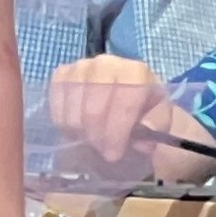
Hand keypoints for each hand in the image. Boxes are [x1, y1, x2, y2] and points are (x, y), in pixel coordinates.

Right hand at [46, 53, 169, 167]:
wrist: (130, 95)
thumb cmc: (145, 109)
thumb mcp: (160, 118)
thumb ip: (156, 127)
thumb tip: (142, 142)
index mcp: (135, 72)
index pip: (122, 103)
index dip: (116, 133)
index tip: (113, 154)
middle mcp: (106, 63)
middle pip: (93, 110)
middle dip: (97, 137)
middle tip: (101, 150)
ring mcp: (81, 66)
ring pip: (72, 111)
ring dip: (80, 132)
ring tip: (90, 139)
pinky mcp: (62, 73)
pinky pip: (55, 103)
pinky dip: (63, 121)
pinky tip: (76, 128)